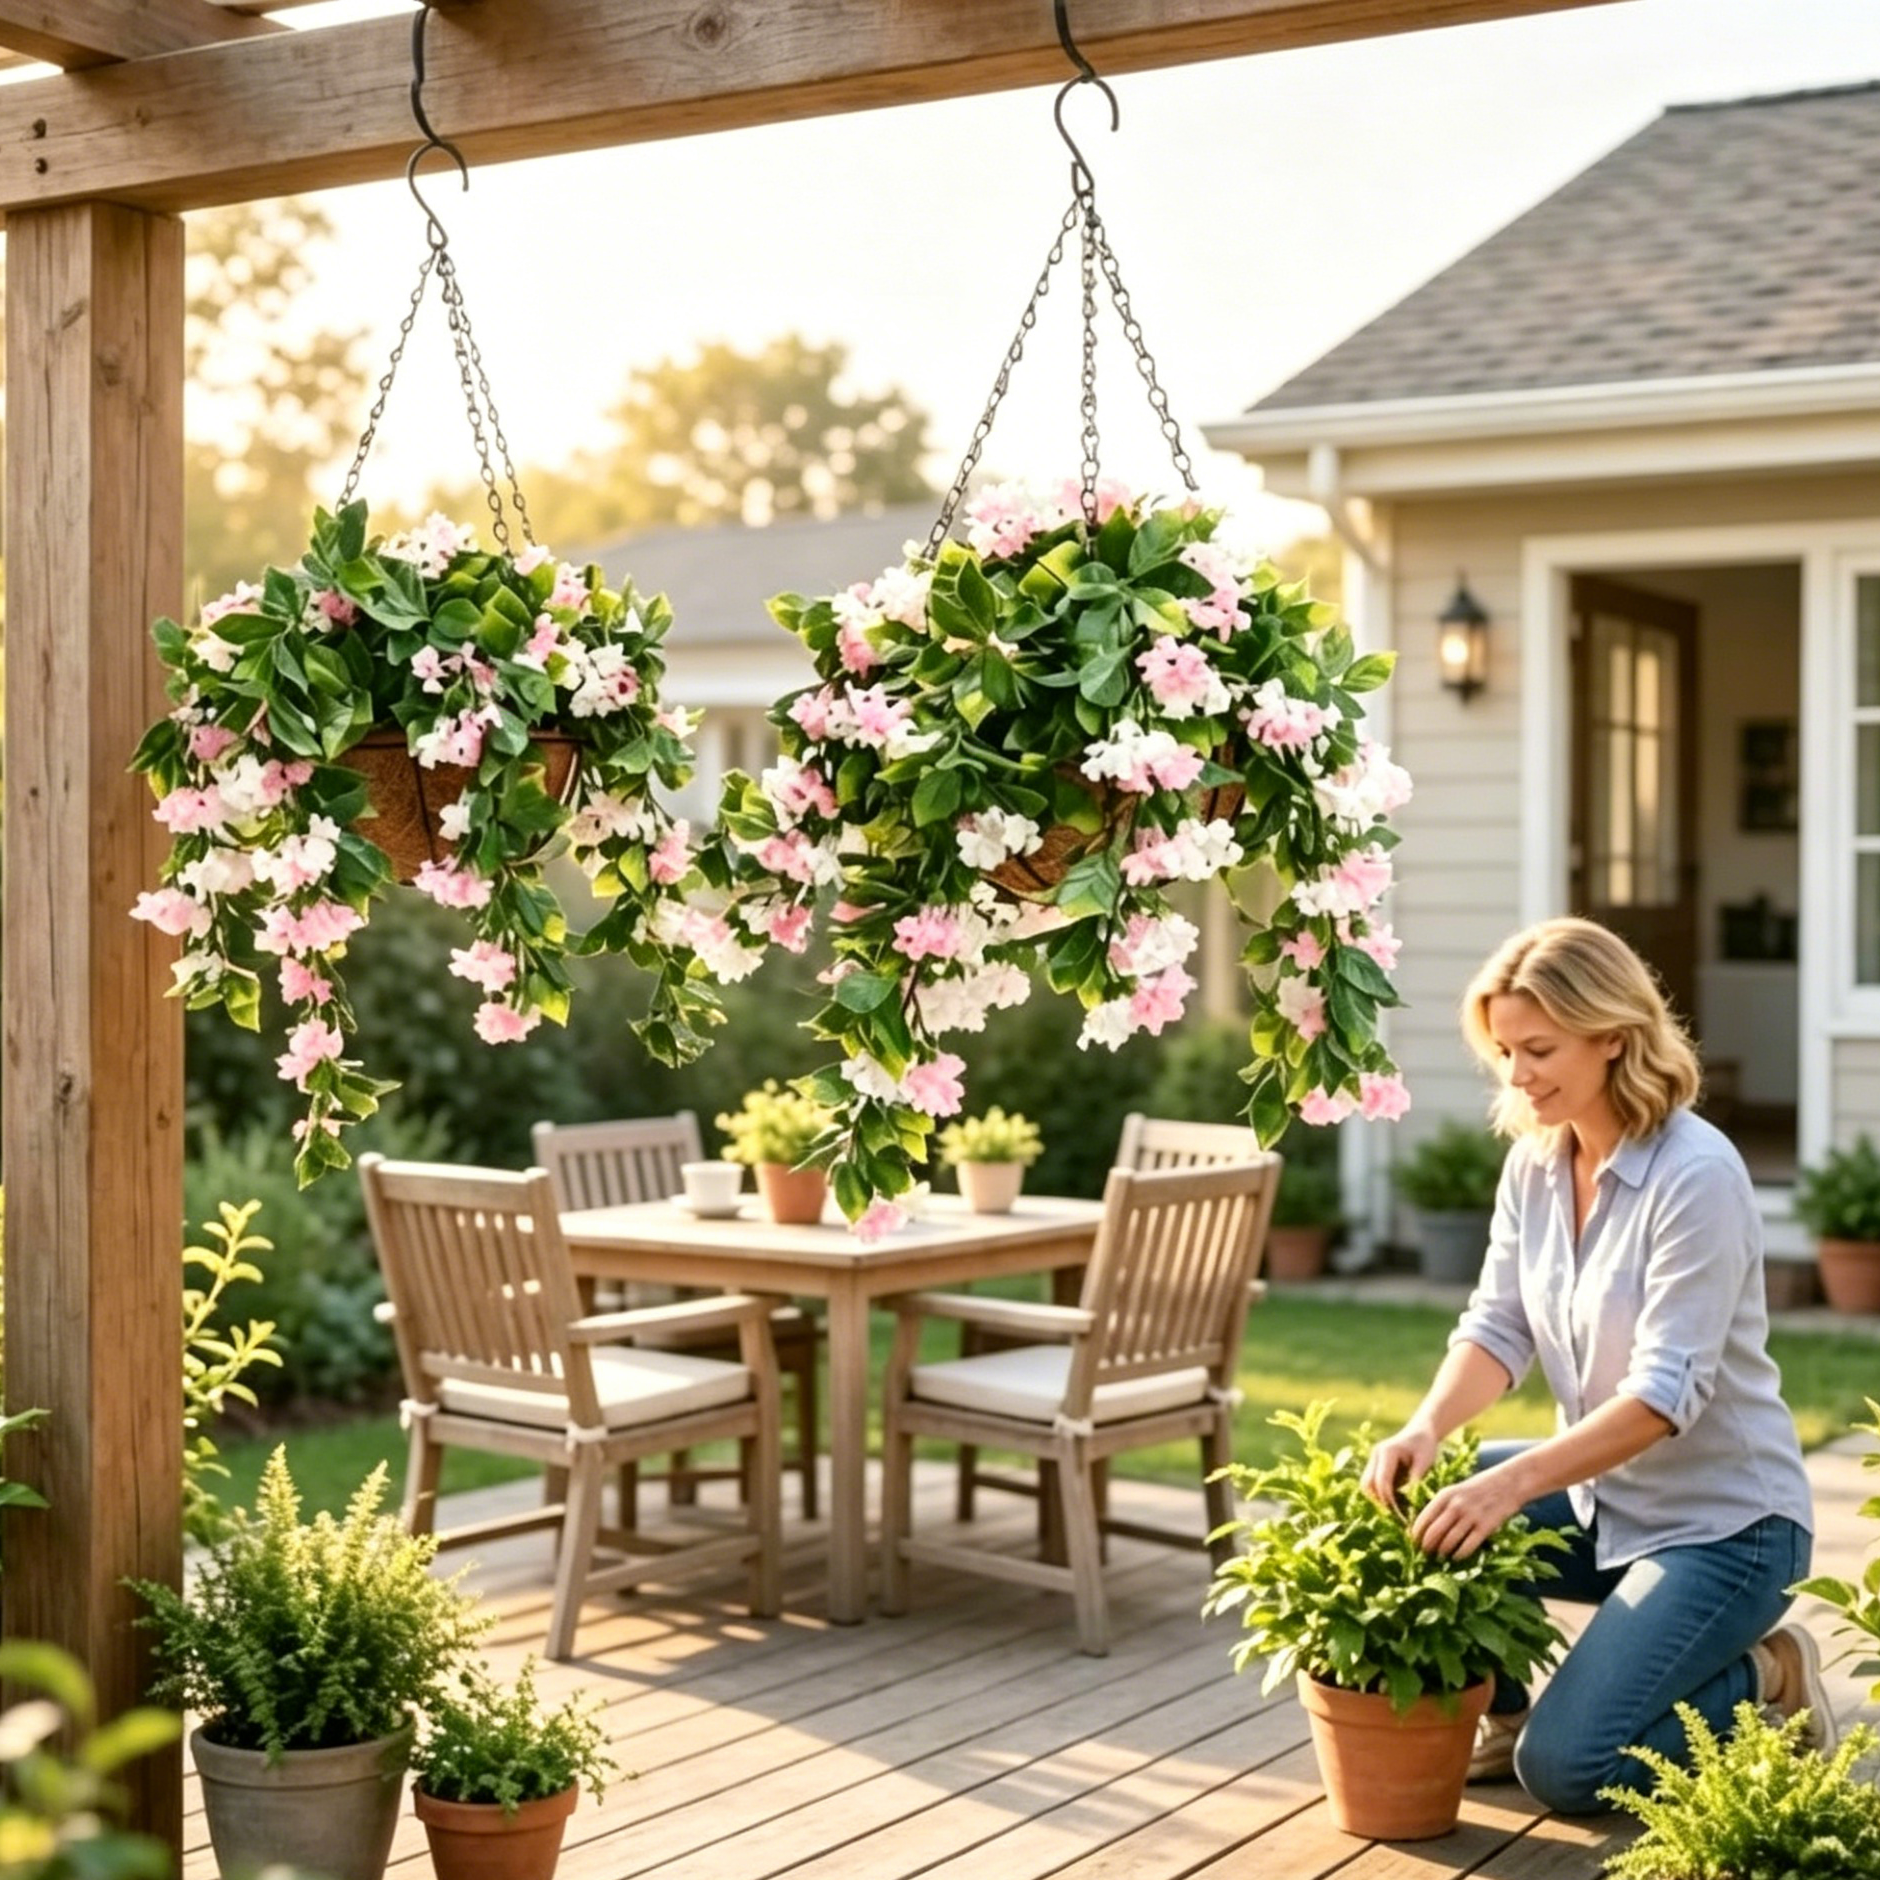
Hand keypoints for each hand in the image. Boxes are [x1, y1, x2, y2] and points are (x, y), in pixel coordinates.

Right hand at [1360, 1425, 1437, 1513]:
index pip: (1381, 1481)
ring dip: (1378, 1499)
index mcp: (1387, 1452)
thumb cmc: (1425, 1445)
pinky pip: (1372, 1484)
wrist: (1420, 1432)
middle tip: (1396, 1517)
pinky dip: (1380, 1495)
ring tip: (1396, 1512)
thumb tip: (1410, 1501)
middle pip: (1368, 1484)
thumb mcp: (1425, 1460)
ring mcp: (1373, 1461)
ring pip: (1367, 1485)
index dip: (1388, 1500)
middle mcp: (1376, 1455)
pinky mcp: (1376, 1467)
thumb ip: (1416, 1479)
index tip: (1400, 1515)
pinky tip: (1395, 1504)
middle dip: (1379, 1502)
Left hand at [1408, 1465, 1528, 1559]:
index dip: (1416, 1535)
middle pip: (1434, 1533)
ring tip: (1441, 1556)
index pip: (1423, 1519)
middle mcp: (1455, 1506)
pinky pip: (1467, 1547)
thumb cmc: (1478, 1488)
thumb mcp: (1455, 1491)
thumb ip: (1441, 1506)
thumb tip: (1425, 1529)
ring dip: (1442, 1553)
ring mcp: (1471, 1517)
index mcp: (1444, 1495)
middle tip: (1426, 1554)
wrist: (1507, 1483)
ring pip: (1449, 1542)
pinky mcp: (1485, 1527)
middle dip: (1427, 1547)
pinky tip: (1456, 1557)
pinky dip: (1459, 1555)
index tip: (1414, 1544)